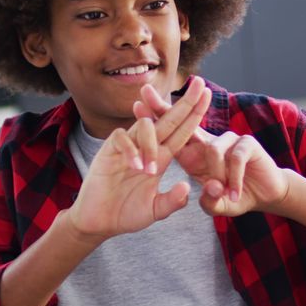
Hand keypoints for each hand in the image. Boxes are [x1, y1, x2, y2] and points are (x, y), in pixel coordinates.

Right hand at [67, 77, 211, 238]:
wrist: (98, 222)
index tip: (207, 95)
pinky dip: (131, 149)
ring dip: (152, 145)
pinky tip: (134, 166)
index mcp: (161, 158)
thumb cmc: (126, 214)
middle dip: (185, 102)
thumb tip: (186, 187)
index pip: (181, 132)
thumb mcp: (155, 211)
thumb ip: (172, 201)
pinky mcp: (109, 150)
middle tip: (199, 84)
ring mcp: (128, 146)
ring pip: (145, 125)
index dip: (194, 114)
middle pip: (168, 119)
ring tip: (150, 171)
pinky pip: (122, 137)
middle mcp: (146, 147)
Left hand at [133, 87, 286, 216]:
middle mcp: (208, 142)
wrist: (264, 197)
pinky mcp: (248, 144)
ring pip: (213, 150)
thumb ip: (207, 202)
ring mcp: (229, 140)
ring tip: (223, 194)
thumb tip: (205, 190)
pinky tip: (235, 194)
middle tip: (145, 90)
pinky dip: (234, 180)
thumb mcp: (215, 204)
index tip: (137, 104)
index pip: (172, 133)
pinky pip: (235, 159)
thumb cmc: (234, 197)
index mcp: (194, 153)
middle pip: (185, 120)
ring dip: (217, 176)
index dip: (156, 120)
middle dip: (164, 106)